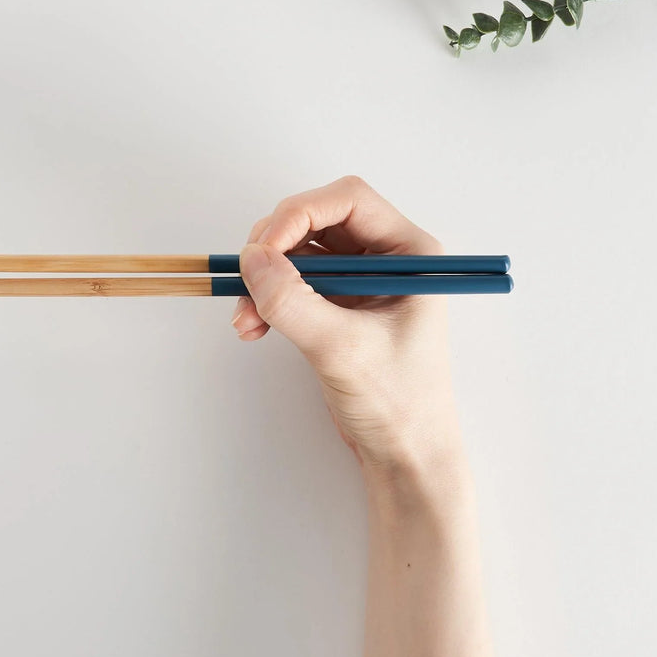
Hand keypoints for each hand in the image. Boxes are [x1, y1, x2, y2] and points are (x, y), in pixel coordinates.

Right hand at [231, 176, 462, 482]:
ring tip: (247, 318)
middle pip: (315, 219)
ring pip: (296, 251)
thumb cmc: (398, 404)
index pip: (347, 200)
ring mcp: (358, 281)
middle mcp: (385, 257)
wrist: (403, 455)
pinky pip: (290, 281)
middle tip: (250, 280)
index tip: (264, 249)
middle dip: (275, 248)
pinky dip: (265, 298)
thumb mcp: (341, 349)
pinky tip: (252, 327)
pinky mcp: (335, 305)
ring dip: (264, 277)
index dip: (299, 214)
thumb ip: (293, 301)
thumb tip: (251, 259)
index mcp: (409, 253)